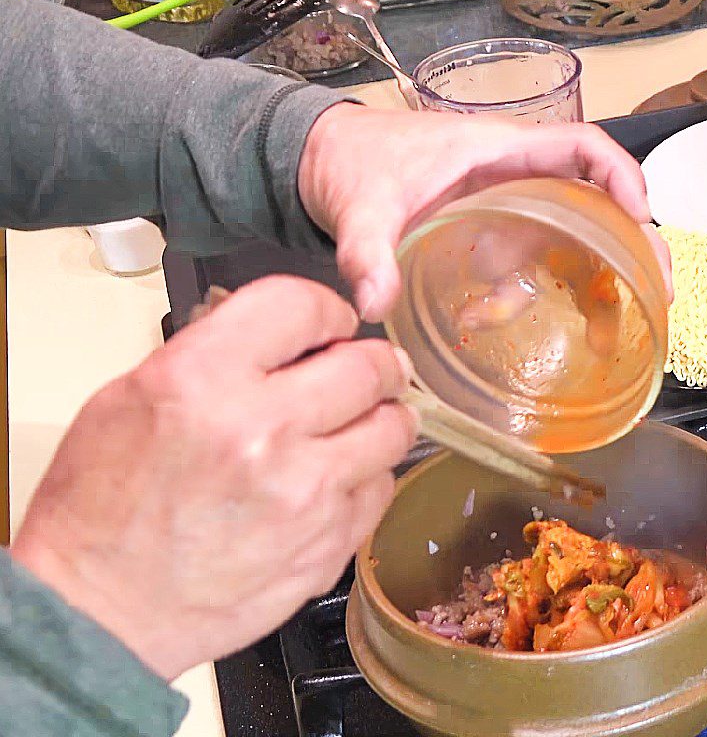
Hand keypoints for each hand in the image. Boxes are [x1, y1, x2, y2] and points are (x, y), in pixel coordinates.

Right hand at [11, 277, 417, 679]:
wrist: (101, 611)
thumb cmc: (104, 503)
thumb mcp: (134, 393)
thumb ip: (216, 352)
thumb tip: (287, 336)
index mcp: (204, 380)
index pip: (302, 306)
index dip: (326, 310)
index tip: (331, 325)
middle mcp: (263, 431)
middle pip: (367, 367)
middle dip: (373, 361)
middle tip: (370, 368)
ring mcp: (304, 494)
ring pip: (393, 428)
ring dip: (384, 415)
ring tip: (367, 418)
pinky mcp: (327, 546)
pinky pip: (381, 488)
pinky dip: (370, 474)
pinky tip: (343, 476)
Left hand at [298, 104, 671, 321]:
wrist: (327, 163)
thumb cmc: (353, 162)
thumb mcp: (361, 207)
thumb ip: (365, 253)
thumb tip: (374, 306)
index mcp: (496, 152)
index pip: (580, 148)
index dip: (621, 177)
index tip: (640, 221)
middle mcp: (511, 178)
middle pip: (591, 205)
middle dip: (626, 249)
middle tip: (651, 299)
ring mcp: (501, 210)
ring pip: (560, 246)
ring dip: (574, 289)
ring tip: (581, 336)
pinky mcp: (484, 235)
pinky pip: (522, 266)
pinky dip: (518, 296)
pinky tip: (487, 319)